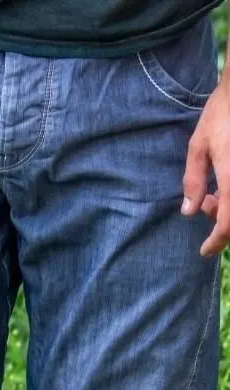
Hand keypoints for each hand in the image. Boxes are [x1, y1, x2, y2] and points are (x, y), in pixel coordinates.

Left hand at [182, 83, 229, 255]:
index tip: (204, 251)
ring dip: (228, 206)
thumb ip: (194, 181)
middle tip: (205, 203)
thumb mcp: (198, 147)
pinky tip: (224, 184)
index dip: (217, 241)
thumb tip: (189, 212)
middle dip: (221, 220)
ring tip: (213, 192)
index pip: (229, 223)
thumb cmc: (222, 114)